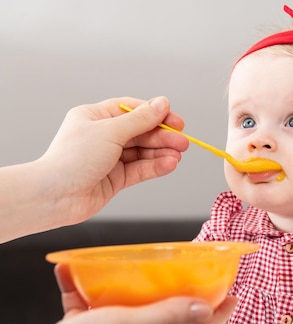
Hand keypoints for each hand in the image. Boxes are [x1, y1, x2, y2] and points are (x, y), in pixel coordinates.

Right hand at [14, 264, 236, 323]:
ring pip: (131, 302)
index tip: (233, 295)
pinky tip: (76, 270)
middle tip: (192, 270)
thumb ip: (168, 316)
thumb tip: (203, 307)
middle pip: (169, 311)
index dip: (219, 313)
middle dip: (183, 291)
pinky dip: (84, 283)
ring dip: (135, 283)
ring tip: (136, 262)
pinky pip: (89, 298)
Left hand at [38, 96, 188, 224]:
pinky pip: (140, 169)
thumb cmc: (72, 159)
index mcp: (95, 117)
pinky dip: (156, 166)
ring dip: (162, 153)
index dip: (155, 114)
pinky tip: (170, 164)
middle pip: (140, 132)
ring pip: (143, 152)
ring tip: (179, 155)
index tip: (175, 120)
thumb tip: (162, 104)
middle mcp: (103, 136)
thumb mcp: (110, 132)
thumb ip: (140, 120)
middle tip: (183, 141)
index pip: (131, 110)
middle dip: (162, 136)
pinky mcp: (115, 178)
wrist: (55, 196)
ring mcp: (110, 158)